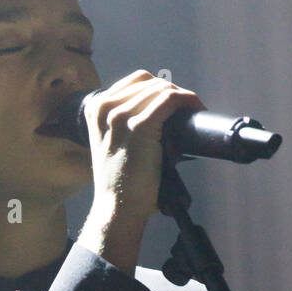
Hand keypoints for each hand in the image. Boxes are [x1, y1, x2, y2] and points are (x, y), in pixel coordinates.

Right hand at [77, 72, 204, 272]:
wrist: (118, 209)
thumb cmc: (120, 184)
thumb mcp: (112, 144)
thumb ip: (125, 123)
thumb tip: (162, 110)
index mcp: (95, 109)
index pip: (136, 81)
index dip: (160, 87)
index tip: (174, 102)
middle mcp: (105, 108)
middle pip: (150, 82)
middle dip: (173, 92)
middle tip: (188, 108)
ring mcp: (121, 117)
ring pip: (162, 89)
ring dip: (183, 96)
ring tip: (193, 110)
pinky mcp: (140, 127)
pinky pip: (170, 100)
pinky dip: (187, 101)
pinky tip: (195, 108)